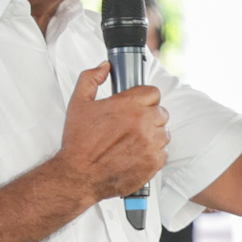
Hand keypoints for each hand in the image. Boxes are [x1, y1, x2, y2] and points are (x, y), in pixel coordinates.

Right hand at [56, 65, 169, 201]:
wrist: (80, 175)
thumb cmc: (79, 142)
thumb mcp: (78, 103)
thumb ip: (91, 78)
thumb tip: (105, 67)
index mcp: (128, 104)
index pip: (153, 92)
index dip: (144, 99)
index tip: (137, 106)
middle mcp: (143, 122)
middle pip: (161, 112)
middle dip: (149, 117)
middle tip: (133, 126)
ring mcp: (150, 143)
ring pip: (164, 133)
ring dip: (152, 136)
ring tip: (133, 142)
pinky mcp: (154, 162)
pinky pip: (163, 152)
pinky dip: (152, 154)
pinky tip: (136, 155)